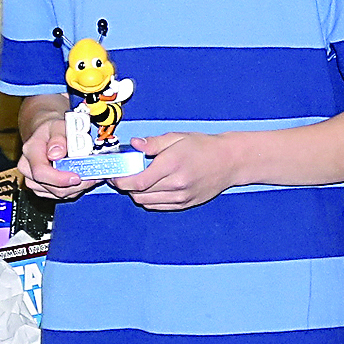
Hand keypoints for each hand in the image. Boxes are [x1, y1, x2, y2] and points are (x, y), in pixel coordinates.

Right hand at [18, 111, 101, 200]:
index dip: (60, 179)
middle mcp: (27, 167)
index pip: (41, 172)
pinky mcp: (40, 187)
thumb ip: (59, 138)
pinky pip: (57, 194)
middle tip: (92, 177)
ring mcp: (32, 179)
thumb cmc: (53, 130)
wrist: (47, 134)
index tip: (77, 177)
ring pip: (55, 193)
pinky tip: (82, 180)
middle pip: (50, 186)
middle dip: (74, 185)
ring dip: (75, 188)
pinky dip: (72, 189)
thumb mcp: (58, 126)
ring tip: (89, 176)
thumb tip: (56, 153)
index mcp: (31, 150)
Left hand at [113, 132, 240, 209]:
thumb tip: (134, 145)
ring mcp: (181, 197)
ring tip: (136, 180)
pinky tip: (149, 188)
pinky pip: (158, 206)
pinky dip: (148, 199)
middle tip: (122, 175)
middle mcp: (176, 184)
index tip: (114, 175)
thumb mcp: (177, 138)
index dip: (121, 181)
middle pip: (139, 193)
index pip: (138, 181)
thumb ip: (153, 143)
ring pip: (146, 202)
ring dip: (136, 193)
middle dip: (125, 185)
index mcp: (172, 164)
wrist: (229, 161)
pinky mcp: (185, 204)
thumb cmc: (204, 147)